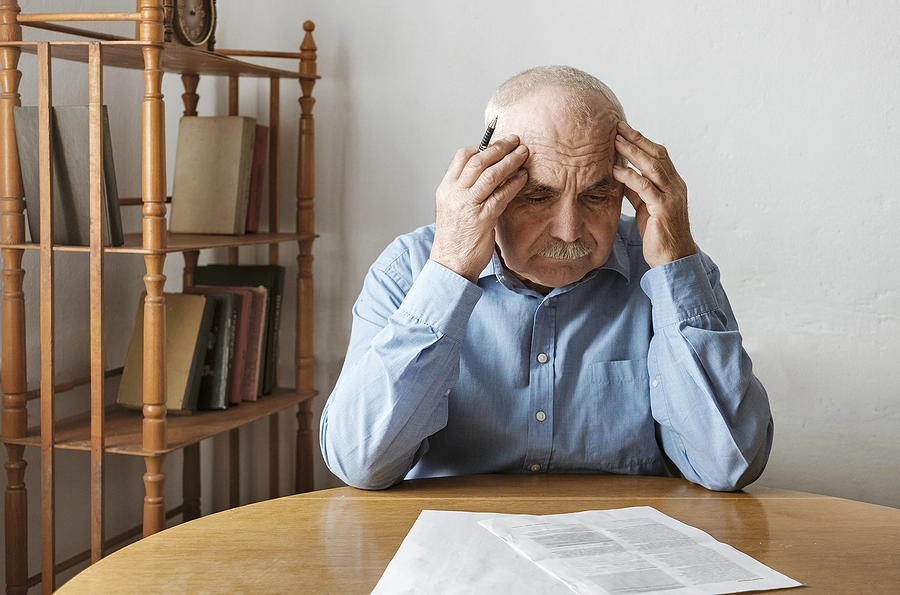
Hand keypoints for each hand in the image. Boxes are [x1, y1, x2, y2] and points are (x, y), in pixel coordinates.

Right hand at [431, 135, 528, 281]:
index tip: (497, 142)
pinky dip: (514, 183)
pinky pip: (501, 195)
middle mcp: (454, 194)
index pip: (461, 157)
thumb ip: (465, 191)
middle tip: (515, 141)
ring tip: (523, 154)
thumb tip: (486, 174)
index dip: (482, 146)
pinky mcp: (481, 219)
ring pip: (491, 174)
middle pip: (478, 160)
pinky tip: (524, 178)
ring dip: (510, 161)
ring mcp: (467, 206)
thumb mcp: (453, 208)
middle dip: (500, 147)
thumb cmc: (455, 238)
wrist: (450, 265)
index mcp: (445, 189)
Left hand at [612, 122, 695, 267]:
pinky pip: (646, 188)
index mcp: (673, 184)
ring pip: (653, 167)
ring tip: (614, 141)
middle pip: (657, 154)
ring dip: (632, 152)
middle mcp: (676, 186)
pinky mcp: (663, 210)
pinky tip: (616, 170)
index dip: (641, 140)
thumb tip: (622, 174)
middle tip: (617, 126)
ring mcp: (672, 197)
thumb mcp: (646, 207)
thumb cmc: (659, 234)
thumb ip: (638, 190)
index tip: (623, 129)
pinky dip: (630, 176)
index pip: (659, 155)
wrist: (673, 259)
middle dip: (636, 139)